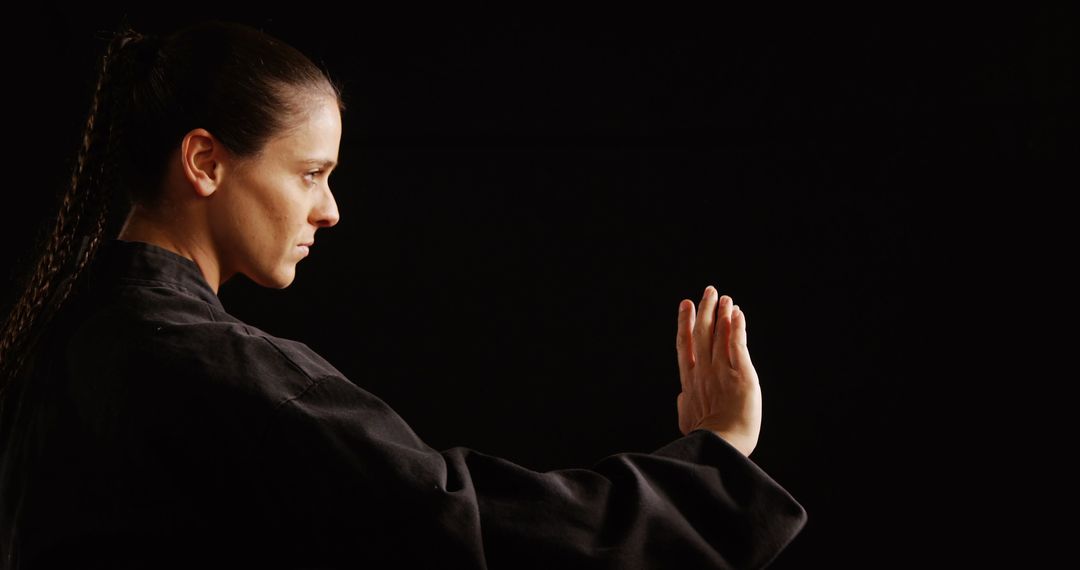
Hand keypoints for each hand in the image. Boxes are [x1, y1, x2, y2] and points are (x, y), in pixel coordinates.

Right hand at [675, 286, 761, 455]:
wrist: (719, 445)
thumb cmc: (703, 439)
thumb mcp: (686, 421)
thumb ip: (683, 405)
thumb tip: (681, 396)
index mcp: (689, 382)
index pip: (686, 345)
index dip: (685, 323)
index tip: (685, 306)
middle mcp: (703, 371)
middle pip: (702, 333)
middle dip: (704, 310)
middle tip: (708, 292)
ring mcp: (721, 370)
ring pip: (720, 335)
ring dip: (722, 314)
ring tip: (725, 297)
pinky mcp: (741, 373)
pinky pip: (737, 344)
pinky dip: (737, 327)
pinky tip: (737, 313)